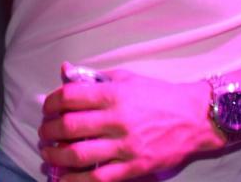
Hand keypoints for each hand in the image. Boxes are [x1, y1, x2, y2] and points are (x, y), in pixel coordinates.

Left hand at [38, 67, 220, 179]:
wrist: (196, 118)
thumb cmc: (159, 95)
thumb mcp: (127, 78)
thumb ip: (94, 77)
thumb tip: (65, 70)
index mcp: (113, 94)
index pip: (69, 97)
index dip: (51, 103)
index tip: (47, 108)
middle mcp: (117, 120)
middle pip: (69, 126)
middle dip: (48, 131)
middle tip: (44, 133)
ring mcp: (126, 146)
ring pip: (79, 154)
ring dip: (56, 156)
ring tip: (49, 154)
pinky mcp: (135, 167)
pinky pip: (99, 177)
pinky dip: (77, 180)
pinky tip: (64, 178)